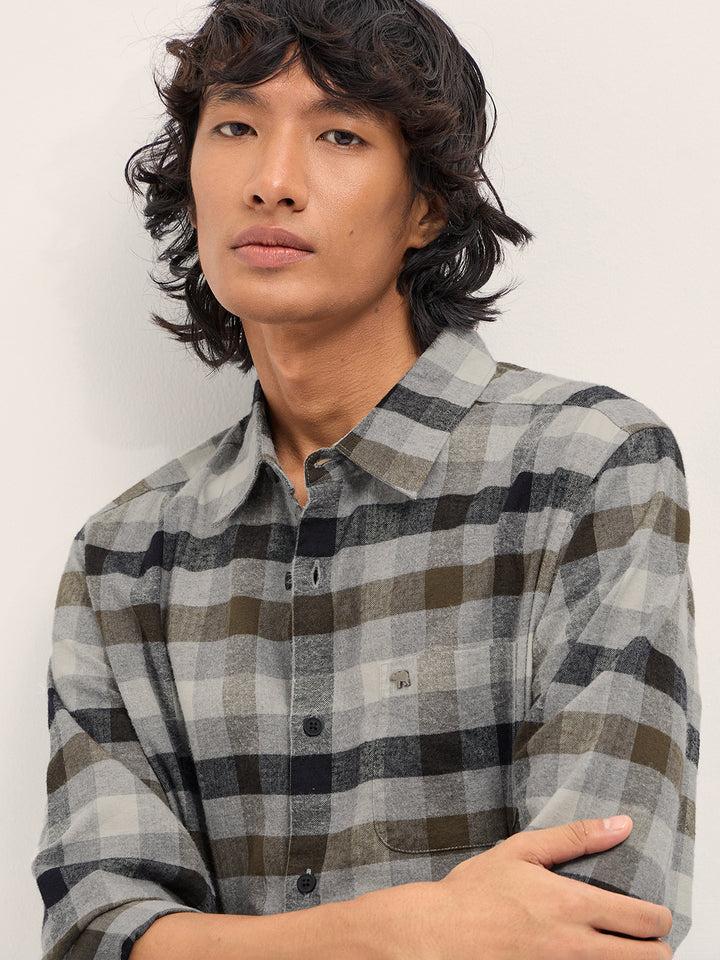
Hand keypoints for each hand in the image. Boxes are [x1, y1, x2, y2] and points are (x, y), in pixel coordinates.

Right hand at [369, 816, 671, 958]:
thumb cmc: (474, 893)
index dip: (661, 918)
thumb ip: (575, 837)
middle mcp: (575, 946)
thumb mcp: (522, 851)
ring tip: (617, 949)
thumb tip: (621, 825)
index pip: (647, 921)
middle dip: (655, 949)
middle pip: (650, 959)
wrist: (436, 935)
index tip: (655, 915)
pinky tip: (587, 959)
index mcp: (572, 905)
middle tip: (642, 938)